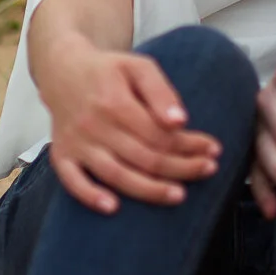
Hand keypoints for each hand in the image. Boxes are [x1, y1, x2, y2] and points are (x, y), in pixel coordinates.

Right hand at [40, 34, 222, 213]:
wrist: (62, 70)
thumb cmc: (108, 70)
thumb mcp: (138, 66)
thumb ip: (161, 92)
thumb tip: (180, 122)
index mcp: (115, 102)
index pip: (158, 133)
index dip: (188, 144)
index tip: (213, 149)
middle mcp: (94, 126)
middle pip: (143, 157)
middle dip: (179, 167)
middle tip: (208, 170)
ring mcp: (77, 144)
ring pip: (116, 174)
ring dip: (148, 189)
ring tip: (178, 195)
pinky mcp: (62, 156)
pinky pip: (72, 182)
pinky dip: (90, 196)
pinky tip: (113, 208)